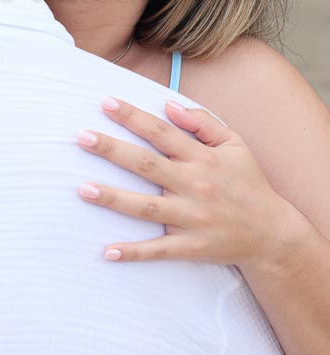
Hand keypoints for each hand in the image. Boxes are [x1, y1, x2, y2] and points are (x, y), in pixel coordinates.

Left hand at [76, 96, 294, 267]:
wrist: (273, 234)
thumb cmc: (248, 182)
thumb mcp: (235, 143)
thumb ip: (202, 121)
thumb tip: (168, 103)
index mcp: (202, 158)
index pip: (161, 132)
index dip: (133, 116)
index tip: (106, 102)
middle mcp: (194, 185)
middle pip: (146, 165)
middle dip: (112, 150)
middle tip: (82, 137)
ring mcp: (191, 218)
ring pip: (146, 208)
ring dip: (113, 198)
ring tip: (83, 189)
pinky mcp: (191, 247)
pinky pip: (158, 250)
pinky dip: (134, 252)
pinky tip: (107, 252)